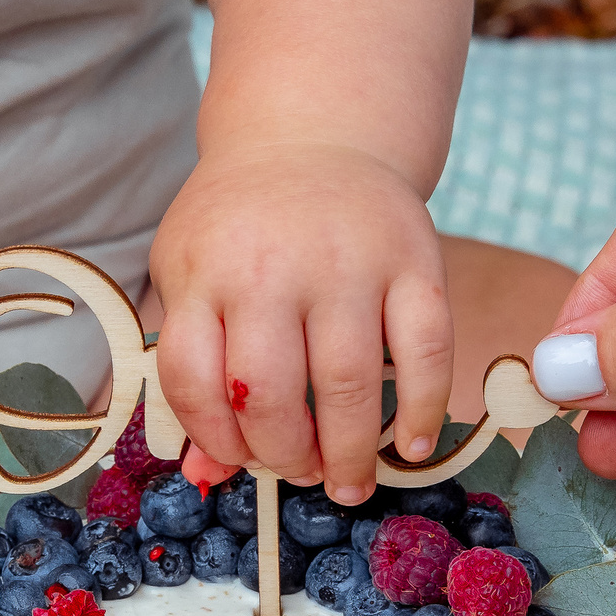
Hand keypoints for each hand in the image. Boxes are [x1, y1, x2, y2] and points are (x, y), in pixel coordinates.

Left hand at [150, 141, 451, 504]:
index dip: (217, 439)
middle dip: (285, 456)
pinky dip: (422, 410)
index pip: (194, 381)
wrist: (310, 135)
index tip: (240, 460)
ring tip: (349, 481)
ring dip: (350, 452)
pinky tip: (412, 446)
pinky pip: (425, 352)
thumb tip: (206, 473)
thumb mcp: (190, 279)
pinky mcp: (414, 259)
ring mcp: (346, 261)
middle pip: (269, 393)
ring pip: (347, 384)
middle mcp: (270, 266)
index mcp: (203, 272)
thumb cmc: (241, 229)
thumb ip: (194, 370)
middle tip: (301, 472)